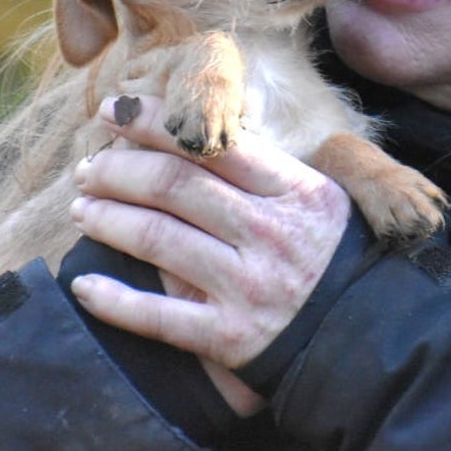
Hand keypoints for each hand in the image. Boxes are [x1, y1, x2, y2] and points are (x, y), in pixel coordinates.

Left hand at [69, 95, 351, 410]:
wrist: (369, 336)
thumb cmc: (334, 254)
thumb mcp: (317, 196)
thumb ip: (263, 167)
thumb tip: (195, 133)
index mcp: (290, 190)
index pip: (210, 144)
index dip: (153, 123)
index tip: (112, 112)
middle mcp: (268, 233)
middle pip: (175, 187)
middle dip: (118, 171)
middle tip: (88, 167)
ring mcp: (249, 287)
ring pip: (160, 240)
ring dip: (109, 220)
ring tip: (81, 208)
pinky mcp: (232, 338)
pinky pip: (160, 318)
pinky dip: (116, 302)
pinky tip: (85, 287)